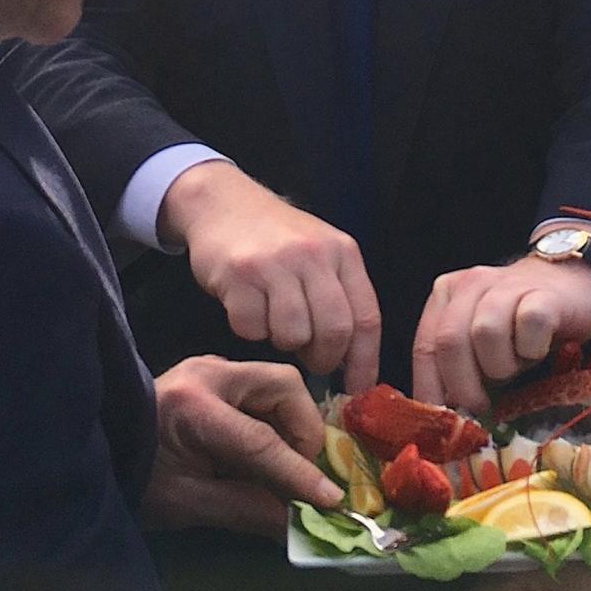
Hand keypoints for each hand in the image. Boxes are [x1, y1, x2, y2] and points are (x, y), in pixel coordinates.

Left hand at [142, 355, 343, 537]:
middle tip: (305, 472)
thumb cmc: (135, 476)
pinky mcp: (217, 375)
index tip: (331, 499)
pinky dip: (278, 423)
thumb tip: (297, 524)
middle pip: (283, 386)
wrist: (102, 444)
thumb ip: (244, 510)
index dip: (299, 472)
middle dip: (305, 431)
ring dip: (294, 427)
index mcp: (193, 405)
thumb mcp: (184, 503)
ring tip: (288, 468)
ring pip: (278, 386)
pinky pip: (263, 392)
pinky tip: (271, 456)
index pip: (261, 440)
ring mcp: (214, 368)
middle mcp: (209, 373)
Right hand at [159, 163, 380, 390]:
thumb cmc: (276, 238)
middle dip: (324, 358)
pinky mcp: (239, 274)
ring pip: (292, 335)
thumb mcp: (320, 253)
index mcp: (342, 252)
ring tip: (274, 320)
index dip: (365, 361)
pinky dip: (249, 329)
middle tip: (311, 360)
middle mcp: (313, 255)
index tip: (359, 387)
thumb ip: (339, 296)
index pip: (366, 317)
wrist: (224, 203)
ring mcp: (275, 263)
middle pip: (334, 331)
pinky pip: (251, 328)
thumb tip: (350, 361)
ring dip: (283, 341)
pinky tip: (247, 306)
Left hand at [411, 256, 590, 409]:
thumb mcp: (478, 345)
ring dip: (501, 364)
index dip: (430, 389)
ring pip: (485, 333)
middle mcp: (470, 284)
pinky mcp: (543, 294)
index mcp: (445, 295)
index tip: (441, 422)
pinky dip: (532, 349)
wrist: (569, 286)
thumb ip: (455, 367)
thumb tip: (441, 418)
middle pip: (450, 342)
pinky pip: (529, 325)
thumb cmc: (517, 325)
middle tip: (481, 407)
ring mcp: (507, 285)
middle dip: (464, 385)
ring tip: (515, 367)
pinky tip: (538, 350)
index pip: (425, 347)